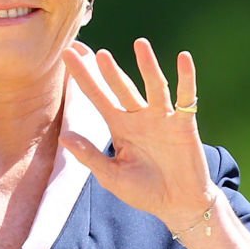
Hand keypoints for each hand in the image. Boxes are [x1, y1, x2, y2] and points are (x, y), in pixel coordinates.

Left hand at [60, 38, 217, 230]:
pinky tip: (183, 59)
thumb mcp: (112, 176)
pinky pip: (185, 97)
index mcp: (118, 126)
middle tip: (97, 52)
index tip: (67, 54)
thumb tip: (63, 136)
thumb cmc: (143, 191)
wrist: (178, 205)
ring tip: (140, 44)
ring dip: (147, 66)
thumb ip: (90, 156)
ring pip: (153, 86)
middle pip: (121, 87)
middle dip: (109, 70)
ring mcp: (161, 117)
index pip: (96, 96)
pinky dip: (186, 78)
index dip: (82, 76)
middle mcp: (138, 116)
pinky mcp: (184, 124)